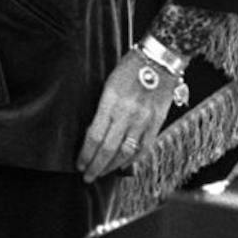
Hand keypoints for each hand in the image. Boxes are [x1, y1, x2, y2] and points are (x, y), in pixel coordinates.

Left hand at [77, 49, 180, 182]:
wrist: (159, 60)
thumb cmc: (129, 67)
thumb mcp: (108, 84)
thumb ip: (102, 108)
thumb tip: (95, 131)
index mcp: (111, 102)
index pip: (95, 136)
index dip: (86, 153)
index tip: (79, 164)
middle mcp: (128, 114)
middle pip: (109, 148)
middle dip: (96, 166)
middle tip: (87, 177)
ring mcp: (144, 120)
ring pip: (126, 152)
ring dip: (112, 166)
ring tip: (102, 173)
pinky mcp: (157, 123)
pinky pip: (144, 148)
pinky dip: (133, 159)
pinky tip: (124, 166)